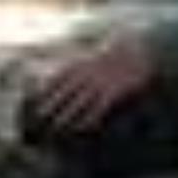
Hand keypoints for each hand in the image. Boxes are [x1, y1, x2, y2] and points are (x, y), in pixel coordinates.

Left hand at [28, 34, 154, 131]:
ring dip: (67, 115)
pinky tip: (83, 127)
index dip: (47, 89)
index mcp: (83, 64)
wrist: (141, 50)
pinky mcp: (114, 91)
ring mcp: (101, 83)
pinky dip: (89, 118)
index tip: (36, 100)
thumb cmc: (120, 54)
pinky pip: (98, 107)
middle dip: (52, 104)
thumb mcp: (97, 56)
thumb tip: (67, 76)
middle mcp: (88, 74)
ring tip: (58, 127)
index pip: (58, 78)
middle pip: (65, 91)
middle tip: (41, 117)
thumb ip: (82, 65)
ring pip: (79, 101)